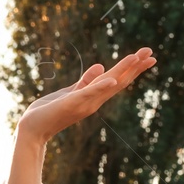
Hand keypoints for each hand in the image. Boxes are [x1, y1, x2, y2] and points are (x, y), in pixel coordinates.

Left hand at [18, 47, 156, 144]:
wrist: (31, 130)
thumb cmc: (48, 112)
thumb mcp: (70, 92)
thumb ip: (85, 82)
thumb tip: (101, 66)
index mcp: (93, 96)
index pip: (117, 80)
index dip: (132, 68)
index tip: (148, 57)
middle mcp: (93, 101)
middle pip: (118, 81)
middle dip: (134, 67)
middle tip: (152, 53)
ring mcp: (83, 103)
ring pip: (107, 85)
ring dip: (122, 71)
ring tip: (137, 57)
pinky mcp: (71, 103)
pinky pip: (87, 94)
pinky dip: (100, 87)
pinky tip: (111, 79)